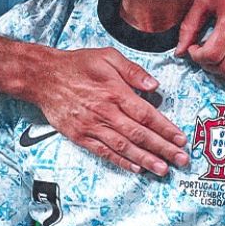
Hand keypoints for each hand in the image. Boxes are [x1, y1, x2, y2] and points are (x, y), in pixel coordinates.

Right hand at [28, 46, 188, 175]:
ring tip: (163, 169)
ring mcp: (92, 126)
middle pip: (139, 135)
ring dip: (146, 160)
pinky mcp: (80, 136)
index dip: (165, 128)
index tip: (181, 139)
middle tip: (181, 160)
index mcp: (114, 91)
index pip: (146, 114)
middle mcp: (105, 111)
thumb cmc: (77, 64)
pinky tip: (136, 168)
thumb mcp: (107, 56)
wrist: (43, 77)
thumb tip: (154, 85)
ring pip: (124, 147)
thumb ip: (132, 71)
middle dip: (163, 149)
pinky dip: (121, 161)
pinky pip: (104, 152)